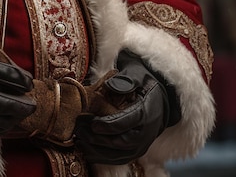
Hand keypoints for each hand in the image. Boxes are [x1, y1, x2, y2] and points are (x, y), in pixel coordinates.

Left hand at [75, 50, 180, 164]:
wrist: (157, 100)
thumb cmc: (142, 84)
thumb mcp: (137, 75)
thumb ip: (125, 80)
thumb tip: (110, 86)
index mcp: (145, 113)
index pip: (127, 123)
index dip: (109, 125)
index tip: (93, 123)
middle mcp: (144, 134)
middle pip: (120, 142)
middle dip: (97, 138)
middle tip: (78, 129)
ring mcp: (140, 146)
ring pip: (117, 155)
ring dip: (96, 149)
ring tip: (78, 138)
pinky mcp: (133, 152)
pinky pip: (116, 159)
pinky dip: (100, 156)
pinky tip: (84, 147)